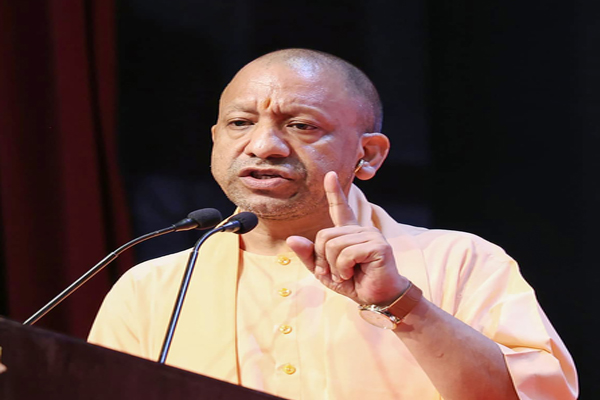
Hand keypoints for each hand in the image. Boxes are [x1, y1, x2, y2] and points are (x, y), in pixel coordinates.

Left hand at [286, 171, 408, 304]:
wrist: (377, 298)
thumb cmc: (354, 282)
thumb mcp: (325, 271)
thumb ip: (309, 255)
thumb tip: (292, 239)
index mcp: (350, 232)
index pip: (340, 208)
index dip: (334, 192)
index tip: (330, 175)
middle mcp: (361, 229)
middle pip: (324, 235)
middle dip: (324, 258)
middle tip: (337, 272)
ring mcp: (371, 235)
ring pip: (334, 244)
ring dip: (335, 266)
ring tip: (347, 273)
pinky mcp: (378, 245)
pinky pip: (347, 253)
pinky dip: (344, 268)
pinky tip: (354, 273)